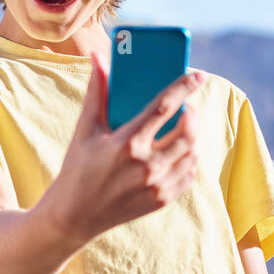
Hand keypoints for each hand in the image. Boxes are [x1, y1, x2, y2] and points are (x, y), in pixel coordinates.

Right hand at [42, 44, 202, 245]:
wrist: (74, 216)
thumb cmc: (77, 168)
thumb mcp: (85, 130)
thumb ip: (97, 93)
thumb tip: (98, 57)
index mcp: (125, 144)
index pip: (163, 107)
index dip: (184, 87)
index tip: (199, 75)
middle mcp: (145, 165)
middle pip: (187, 130)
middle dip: (193, 113)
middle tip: (187, 106)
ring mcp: (156, 185)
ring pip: (192, 152)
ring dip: (192, 135)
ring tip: (182, 127)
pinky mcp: (162, 199)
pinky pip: (189, 173)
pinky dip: (189, 158)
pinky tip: (177, 152)